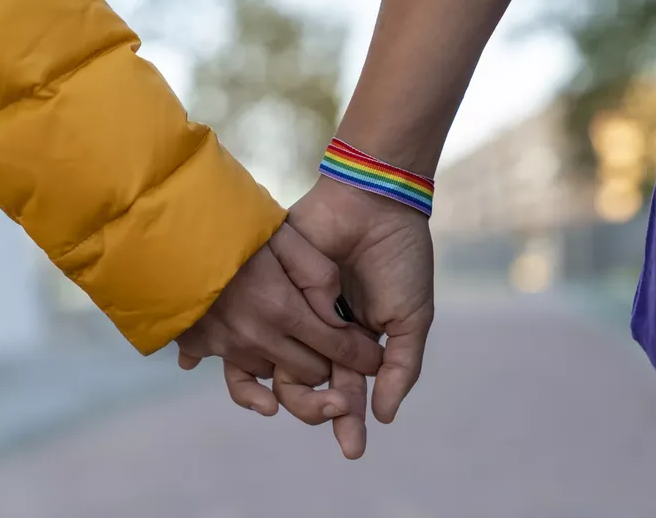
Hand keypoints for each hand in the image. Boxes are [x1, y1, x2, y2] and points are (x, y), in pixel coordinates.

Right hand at [175, 222, 383, 415]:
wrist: (169, 226)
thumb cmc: (235, 226)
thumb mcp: (289, 237)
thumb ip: (321, 276)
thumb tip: (338, 319)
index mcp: (282, 309)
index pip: (335, 348)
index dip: (361, 356)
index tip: (375, 360)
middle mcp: (256, 337)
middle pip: (309, 372)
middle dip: (330, 368)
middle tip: (340, 358)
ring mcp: (226, 345)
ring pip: (275, 375)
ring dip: (291, 366)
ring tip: (298, 351)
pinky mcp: (201, 346)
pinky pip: (235, 377)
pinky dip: (251, 381)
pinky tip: (263, 390)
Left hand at [273, 176, 433, 456]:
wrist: (373, 206)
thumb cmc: (399, 261)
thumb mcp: (411, 318)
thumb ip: (400, 368)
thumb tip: (385, 416)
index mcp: (355, 342)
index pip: (347, 390)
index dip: (349, 421)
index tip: (352, 449)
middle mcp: (321, 333)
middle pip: (310, 386)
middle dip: (321, 409)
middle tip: (336, 413)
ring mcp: (295, 313)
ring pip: (281, 366)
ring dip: (291, 391)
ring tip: (300, 403)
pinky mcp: (272, 291)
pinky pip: (259, 330)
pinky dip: (255, 354)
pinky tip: (244, 378)